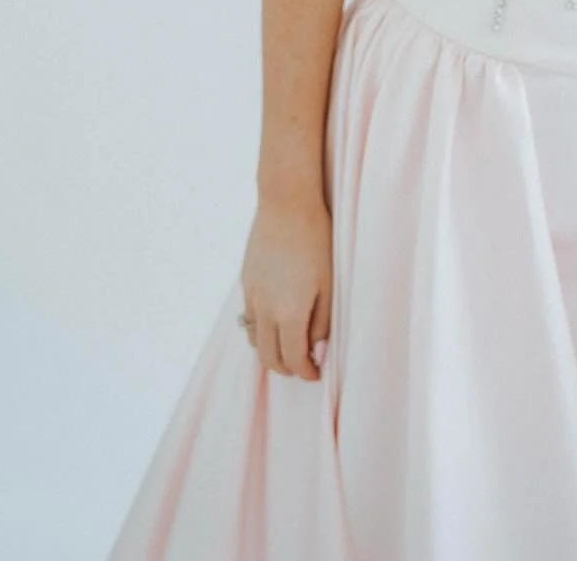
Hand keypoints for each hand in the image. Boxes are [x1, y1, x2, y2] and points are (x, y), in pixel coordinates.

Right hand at [239, 187, 332, 378]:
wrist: (286, 203)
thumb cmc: (316, 240)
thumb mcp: (330, 284)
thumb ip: (322, 321)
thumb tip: (316, 347)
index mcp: (289, 313)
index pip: (293, 359)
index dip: (305, 373)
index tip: (316, 374)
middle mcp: (265, 310)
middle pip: (269, 356)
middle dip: (286, 368)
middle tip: (303, 366)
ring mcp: (252, 295)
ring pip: (254, 340)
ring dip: (270, 351)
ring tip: (288, 348)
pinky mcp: (246, 282)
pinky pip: (248, 318)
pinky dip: (259, 330)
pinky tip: (273, 323)